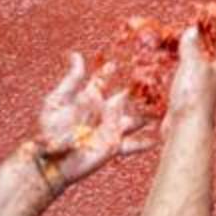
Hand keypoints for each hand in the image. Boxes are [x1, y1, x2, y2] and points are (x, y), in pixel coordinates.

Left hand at [35, 53, 155, 187]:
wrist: (51, 160)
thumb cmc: (50, 130)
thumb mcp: (57, 101)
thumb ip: (71, 80)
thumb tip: (76, 55)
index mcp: (90, 97)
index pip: (104, 79)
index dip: (112, 69)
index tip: (125, 57)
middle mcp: (104, 111)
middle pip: (126, 96)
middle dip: (139, 88)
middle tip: (155, 77)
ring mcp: (111, 127)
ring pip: (135, 118)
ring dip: (148, 113)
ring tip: (165, 105)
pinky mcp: (114, 144)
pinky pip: (133, 143)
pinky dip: (146, 142)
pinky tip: (159, 138)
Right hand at [161, 27, 215, 134]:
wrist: (186, 126)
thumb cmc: (196, 93)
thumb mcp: (192, 63)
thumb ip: (191, 47)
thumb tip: (192, 30)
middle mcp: (214, 87)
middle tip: (215, 59)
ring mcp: (201, 100)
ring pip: (202, 86)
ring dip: (198, 79)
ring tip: (193, 72)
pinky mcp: (187, 109)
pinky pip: (186, 97)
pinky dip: (182, 91)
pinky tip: (176, 91)